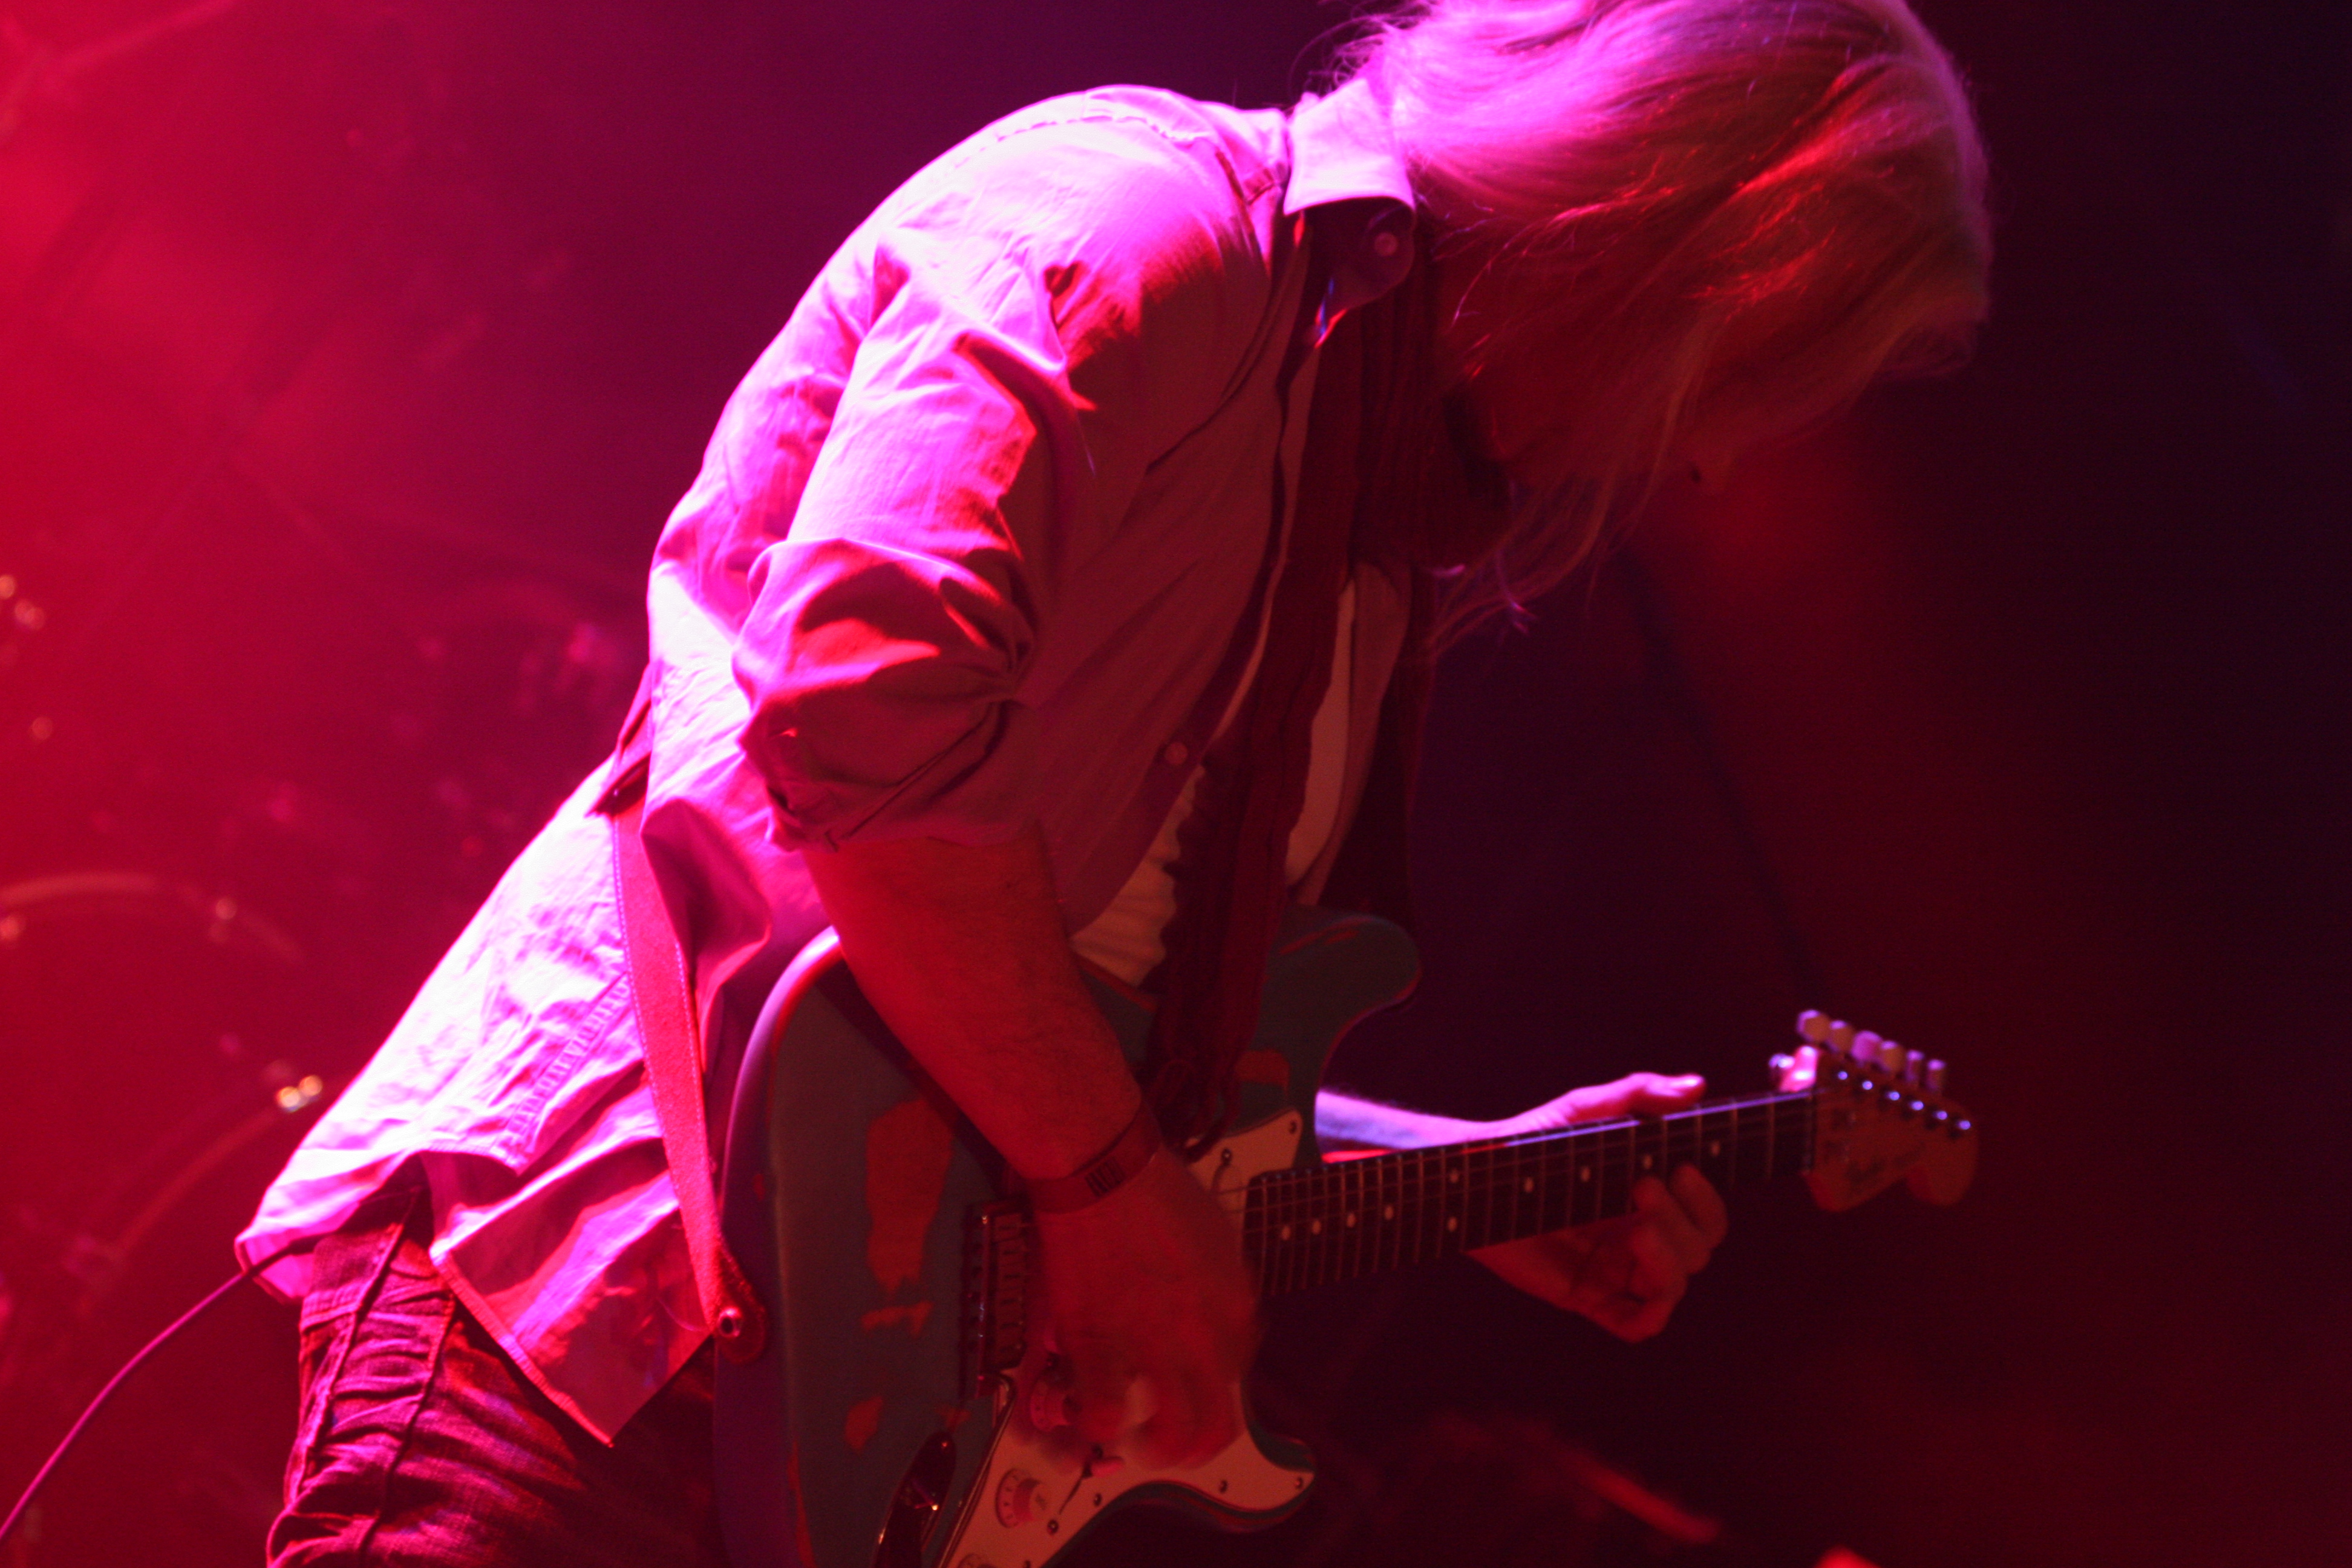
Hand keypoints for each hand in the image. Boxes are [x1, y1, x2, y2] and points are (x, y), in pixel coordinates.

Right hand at [1030, 1146, 1258, 1466]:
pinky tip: (1095, 1419)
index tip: (1190, 1386)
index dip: (1211, 1386)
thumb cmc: (1154, 1184)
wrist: (1103, 1165)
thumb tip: (1221, 1312)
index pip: (1235, 1372)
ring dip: (1157, 1447)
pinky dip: (1101, 1425)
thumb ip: (1222, 1280)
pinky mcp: (1100, 1343)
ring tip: (1139, 1442)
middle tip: (1174, 1444)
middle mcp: (1203, 1333)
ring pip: (1172, 1430)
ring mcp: (1153, 1343)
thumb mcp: (1214, 1231)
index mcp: (1233, 1304)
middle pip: (1216, 1420)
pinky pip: (1105, 1411)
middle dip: (1197, 1444)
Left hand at [1470, 1072, 1728, 1341]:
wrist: (1477, 1177)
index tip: (1682, 1168)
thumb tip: (1696, 1086)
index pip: (1708, 1216)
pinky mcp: (1589, 1296)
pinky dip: (1649, 1318)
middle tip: (1641, 1186)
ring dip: (1668, 1260)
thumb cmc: (1533, 1141)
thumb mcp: (1585, 1110)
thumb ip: (1639, 1094)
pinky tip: (1639, 1286)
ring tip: (1636, 1228)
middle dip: (1682, 1221)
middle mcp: (1643, 1236)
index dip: (1706, 1200)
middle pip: (1699, 1249)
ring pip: (1674, 1286)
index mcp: (1653, 1199)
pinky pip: (1636, 1325)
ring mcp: (1617, 1269)